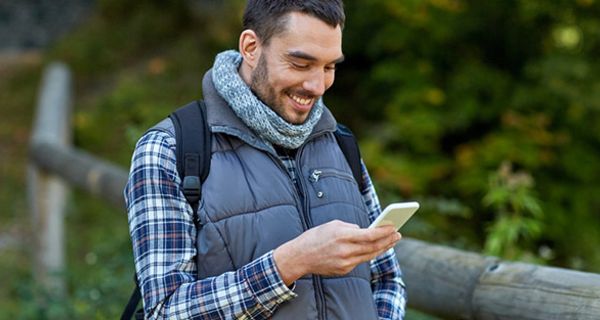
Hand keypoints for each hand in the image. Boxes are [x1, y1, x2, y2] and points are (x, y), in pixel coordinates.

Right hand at [273, 220, 400, 284]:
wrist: (300, 256)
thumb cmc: (316, 237)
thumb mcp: (333, 225)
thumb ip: (350, 227)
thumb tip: (365, 231)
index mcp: (342, 236)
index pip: (370, 235)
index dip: (384, 232)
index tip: (393, 227)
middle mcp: (345, 250)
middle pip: (373, 246)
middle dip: (387, 240)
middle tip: (398, 234)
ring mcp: (345, 262)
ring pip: (369, 255)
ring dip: (382, 248)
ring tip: (391, 242)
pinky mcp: (344, 270)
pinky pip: (359, 260)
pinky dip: (368, 254)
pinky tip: (375, 249)